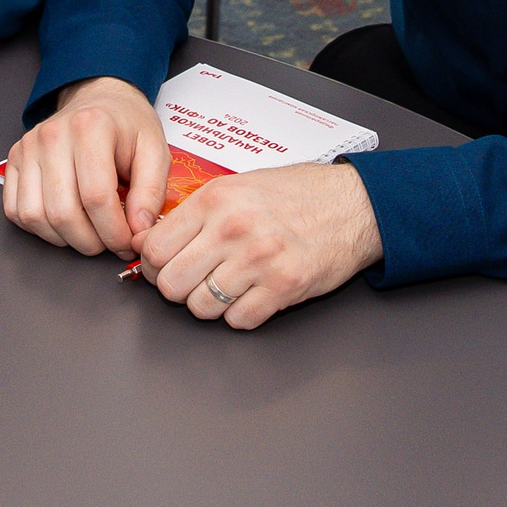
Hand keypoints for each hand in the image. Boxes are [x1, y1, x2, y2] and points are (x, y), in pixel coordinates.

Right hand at [1, 76, 167, 255]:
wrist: (99, 99)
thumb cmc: (125, 125)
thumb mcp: (156, 150)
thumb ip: (152, 192)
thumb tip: (138, 230)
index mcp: (90, 127)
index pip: (96, 197)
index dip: (114, 232)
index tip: (127, 242)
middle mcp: (52, 135)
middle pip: (63, 212)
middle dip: (90, 242)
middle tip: (109, 242)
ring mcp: (28, 148)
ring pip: (35, 216)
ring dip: (64, 238)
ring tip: (88, 232)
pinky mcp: (14, 161)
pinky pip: (16, 211)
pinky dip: (40, 228)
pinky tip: (63, 221)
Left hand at [136, 162, 382, 329]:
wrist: (353, 205)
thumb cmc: (297, 194)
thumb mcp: (237, 186)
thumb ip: (197, 212)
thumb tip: (155, 240)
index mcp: (215, 199)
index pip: (154, 247)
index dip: (154, 263)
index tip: (164, 265)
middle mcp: (232, 228)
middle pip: (171, 284)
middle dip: (178, 288)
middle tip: (194, 280)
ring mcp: (258, 260)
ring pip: (200, 308)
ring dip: (210, 304)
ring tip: (227, 287)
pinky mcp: (283, 287)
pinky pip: (238, 321)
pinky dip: (241, 315)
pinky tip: (253, 295)